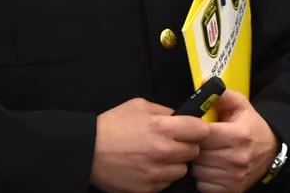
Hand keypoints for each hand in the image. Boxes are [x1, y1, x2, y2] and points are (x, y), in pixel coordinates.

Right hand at [90, 97, 209, 192]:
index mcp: (163, 127)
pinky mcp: (148, 188)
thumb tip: (181, 117)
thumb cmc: (112, 126)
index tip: (194, 130)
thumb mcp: (139, 106)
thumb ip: (164, 111)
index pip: (201, 130)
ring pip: (182, 169)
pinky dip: (161, 176)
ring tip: (158, 156)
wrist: (88, 151)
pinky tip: (148, 167)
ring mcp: (156, 173)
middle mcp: (163, 151)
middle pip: (194, 151)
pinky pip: (166, 183)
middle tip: (172, 143)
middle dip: (186, 146)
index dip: (199, 129)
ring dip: (175, 163)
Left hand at [191, 91, 279, 192]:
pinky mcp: (232, 190)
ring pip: (198, 171)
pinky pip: (204, 186)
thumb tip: (203, 83)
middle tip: (199, 143)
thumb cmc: (251, 126)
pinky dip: (204, 179)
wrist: (271, 151)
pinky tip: (211, 169)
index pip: (203, 135)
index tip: (193, 130)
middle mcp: (237, 157)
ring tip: (206, 155)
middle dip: (195, 148)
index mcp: (238, 134)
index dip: (194, 132)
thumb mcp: (241, 106)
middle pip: (198, 154)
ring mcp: (235, 176)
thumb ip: (223, 95)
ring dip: (198, 164)